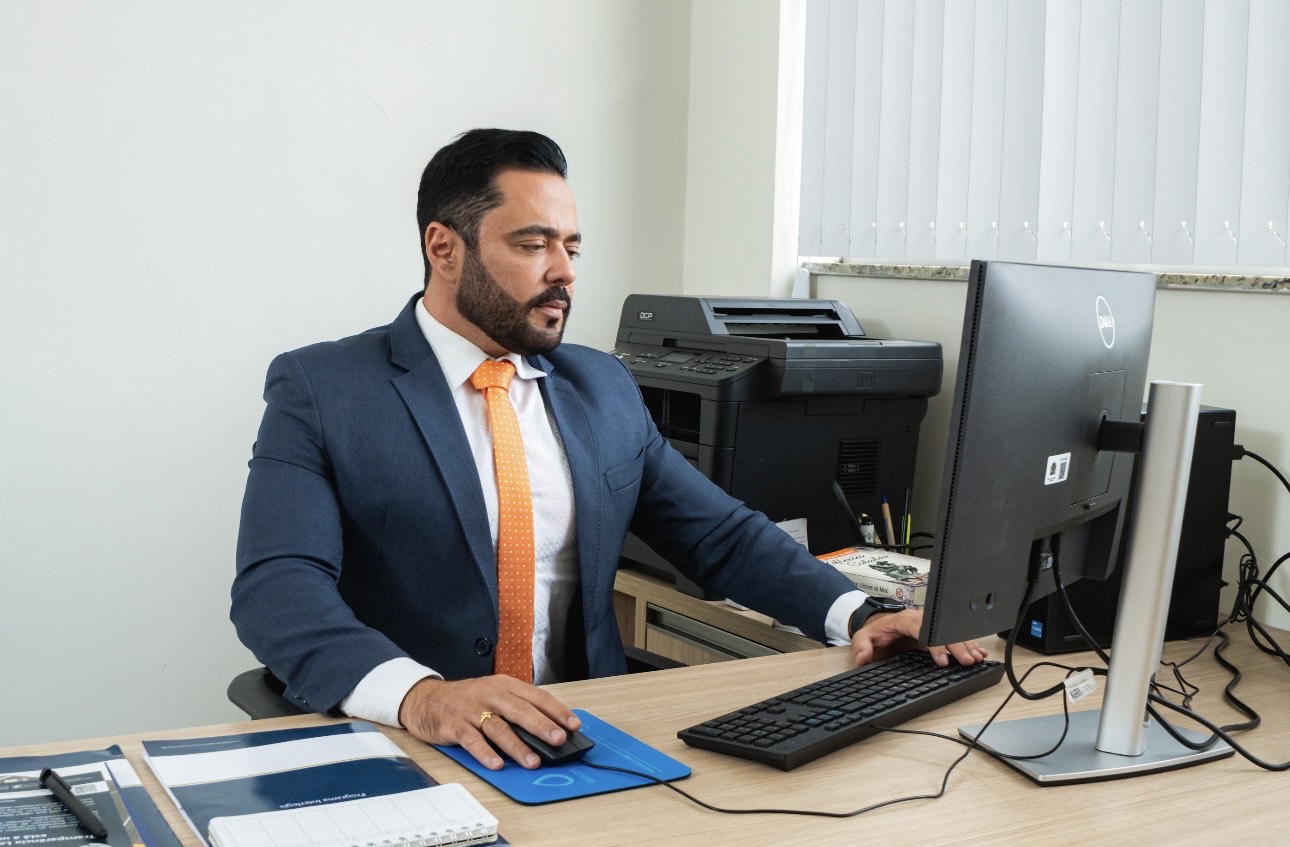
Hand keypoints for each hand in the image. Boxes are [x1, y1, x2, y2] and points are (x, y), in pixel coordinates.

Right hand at [397, 675, 580, 770]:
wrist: (425, 699)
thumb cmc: (466, 699)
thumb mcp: (493, 695)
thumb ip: (517, 708)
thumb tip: (547, 730)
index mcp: (504, 685)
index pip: (536, 696)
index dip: (556, 710)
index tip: (574, 725)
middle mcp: (490, 695)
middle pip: (520, 710)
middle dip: (542, 726)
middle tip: (559, 740)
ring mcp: (472, 710)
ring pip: (499, 727)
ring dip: (517, 746)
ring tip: (533, 761)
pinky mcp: (455, 725)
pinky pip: (472, 740)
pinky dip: (485, 753)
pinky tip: (497, 764)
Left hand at [850, 608, 987, 667]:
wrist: (879, 625)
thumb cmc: (875, 632)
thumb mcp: (862, 637)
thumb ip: (861, 647)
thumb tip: (863, 658)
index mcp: (906, 620)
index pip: (924, 630)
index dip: (935, 645)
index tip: (943, 660)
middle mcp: (922, 620)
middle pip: (943, 631)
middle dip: (956, 646)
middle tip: (967, 661)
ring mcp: (931, 626)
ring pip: (951, 633)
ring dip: (965, 645)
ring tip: (977, 658)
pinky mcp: (936, 634)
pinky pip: (954, 637)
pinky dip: (967, 644)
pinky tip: (979, 652)